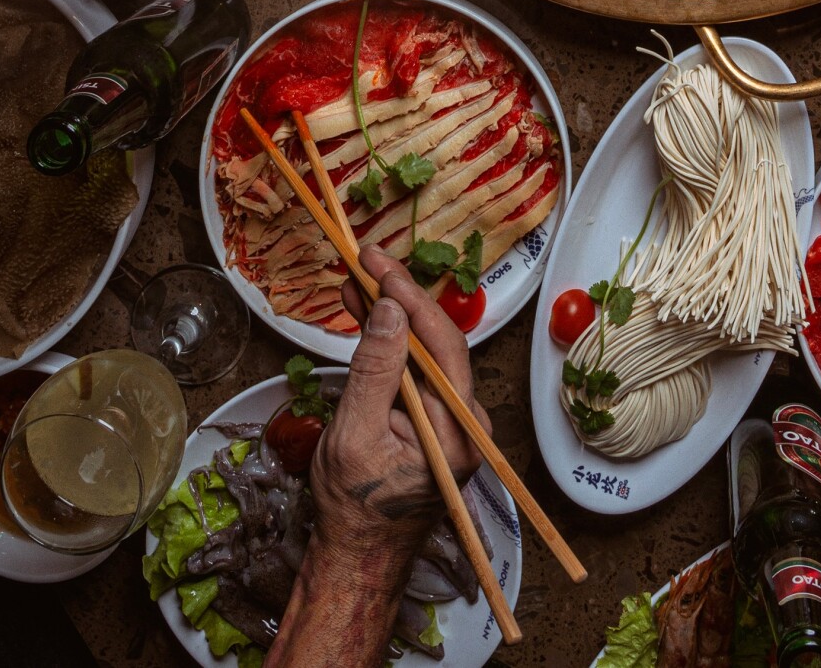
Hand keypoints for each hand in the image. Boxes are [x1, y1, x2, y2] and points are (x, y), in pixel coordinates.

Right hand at [309, 251, 488, 572]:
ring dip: (392, 315)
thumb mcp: (354, 435)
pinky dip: (392, 341)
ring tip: (358, 282)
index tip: (379, 267)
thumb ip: (374, 372)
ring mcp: (453, 421)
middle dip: (400, 299)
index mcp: (458, 431)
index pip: (442, 345)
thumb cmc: (355, 509)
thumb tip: (390, 311)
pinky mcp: (436, 420)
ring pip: (425, 352)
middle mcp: (466, 422)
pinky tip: (368, 316)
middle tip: (365, 263)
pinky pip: (417, 370)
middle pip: (437, 342)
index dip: (411, 298)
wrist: (358, 556)